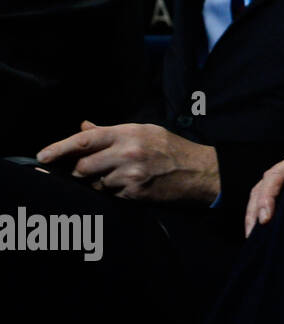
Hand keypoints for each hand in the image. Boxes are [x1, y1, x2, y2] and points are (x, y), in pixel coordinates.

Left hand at [35, 121, 219, 203]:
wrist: (201, 172)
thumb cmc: (172, 149)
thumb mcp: (144, 131)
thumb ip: (111, 132)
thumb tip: (83, 128)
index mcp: (127, 133)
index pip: (84, 140)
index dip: (59, 148)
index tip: (42, 156)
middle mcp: (127, 153)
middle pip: (82, 166)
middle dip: (80, 170)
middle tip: (90, 169)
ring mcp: (130, 175)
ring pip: (94, 183)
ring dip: (98, 182)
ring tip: (118, 176)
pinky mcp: (135, 194)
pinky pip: (110, 195)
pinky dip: (113, 192)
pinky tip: (129, 185)